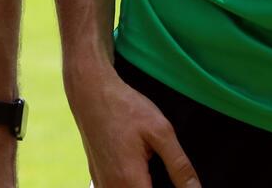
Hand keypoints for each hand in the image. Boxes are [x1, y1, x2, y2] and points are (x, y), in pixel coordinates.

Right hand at [66, 67, 199, 187]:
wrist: (91, 92)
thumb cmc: (124, 107)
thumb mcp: (161, 132)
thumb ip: (180, 166)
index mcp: (129, 181)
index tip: (179, 184)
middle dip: (158, 185)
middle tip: (164, 168)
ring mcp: (101, 184)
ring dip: (143, 184)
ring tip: (151, 168)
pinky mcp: (96, 178)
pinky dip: (131, 184)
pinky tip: (140, 170)